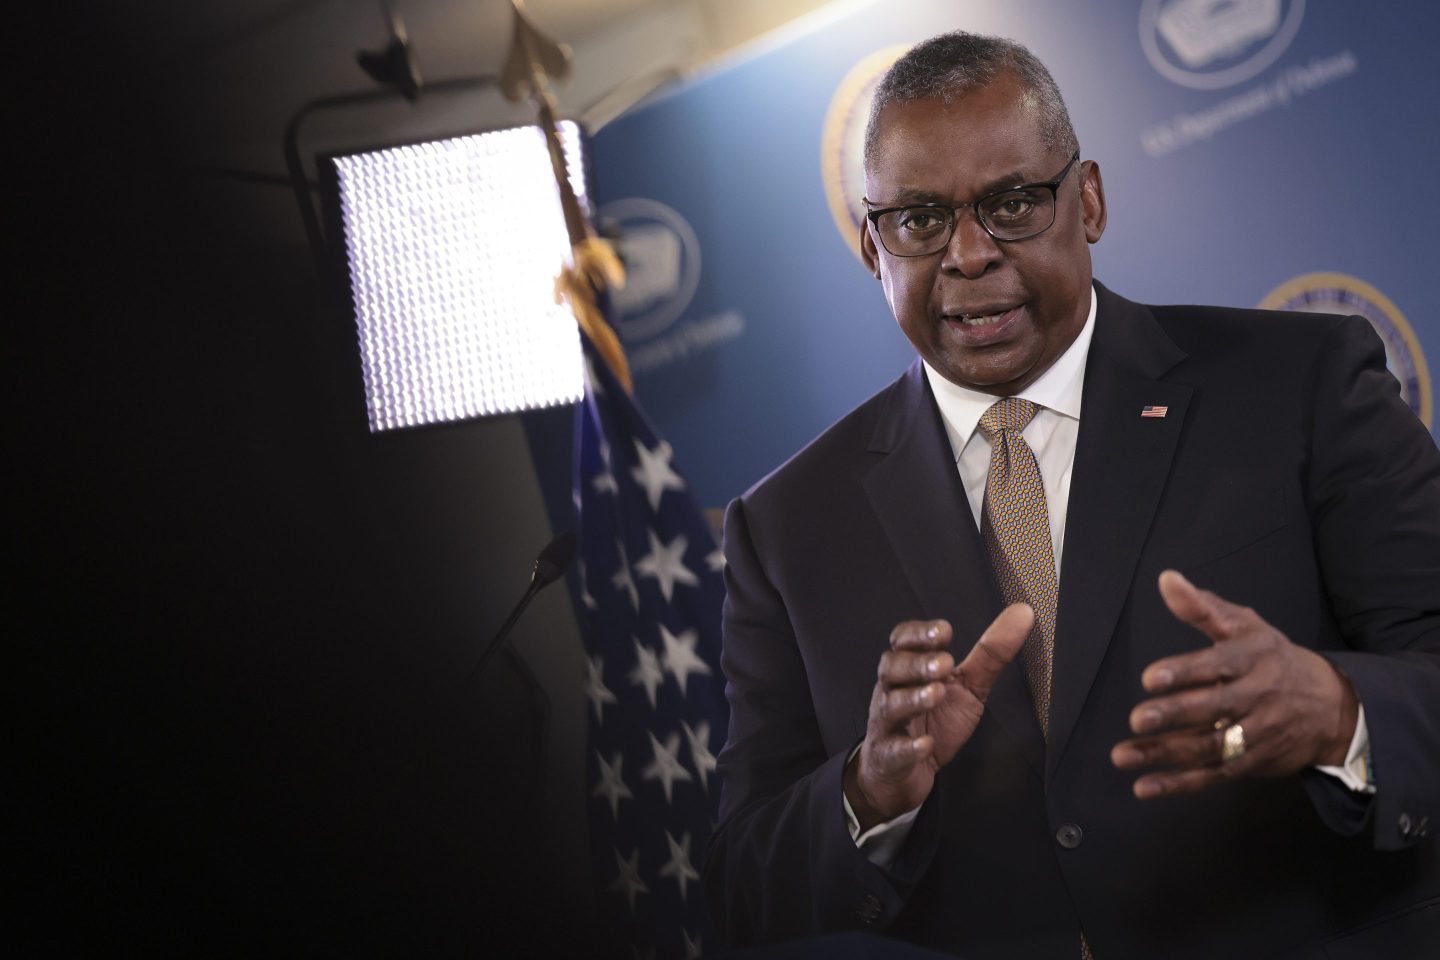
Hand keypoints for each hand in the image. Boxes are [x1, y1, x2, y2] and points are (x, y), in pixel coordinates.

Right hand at [845, 604, 1030, 830]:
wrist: (904, 771)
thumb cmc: (934, 720)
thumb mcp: (967, 685)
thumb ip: (990, 652)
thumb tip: (1023, 613)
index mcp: (910, 669)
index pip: (904, 640)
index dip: (920, 633)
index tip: (945, 631)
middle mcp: (893, 690)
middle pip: (892, 667)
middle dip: (917, 663)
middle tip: (945, 663)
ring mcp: (888, 724)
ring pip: (890, 706)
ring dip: (912, 699)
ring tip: (936, 694)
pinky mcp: (890, 757)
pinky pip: (894, 751)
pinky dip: (909, 747)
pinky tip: (925, 743)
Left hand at [1111, 570, 1358, 798]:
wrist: (1333, 706)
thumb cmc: (1274, 658)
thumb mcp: (1245, 626)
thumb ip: (1202, 608)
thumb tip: (1166, 579)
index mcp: (1252, 659)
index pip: (1216, 666)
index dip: (1184, 672)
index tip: (1150, 678)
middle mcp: (1257, 698)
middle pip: (1214, 709)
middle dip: (1175, 715)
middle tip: (1137, 719)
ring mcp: (1256, 734)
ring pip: (1208, 747)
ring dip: (1164, 754)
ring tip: (1123, 755)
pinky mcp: (1253, 763)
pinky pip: (1213, 776)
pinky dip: (1179, 783)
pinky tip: (1144, 786)